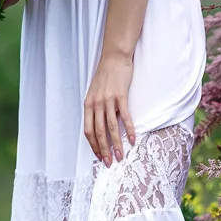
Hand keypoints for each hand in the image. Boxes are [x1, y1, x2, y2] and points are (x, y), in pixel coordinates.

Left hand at [83, 51, 135, 166]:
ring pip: (111, 127)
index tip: (99, 156)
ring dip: (116, 144)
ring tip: (120, 156)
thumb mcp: (94, 93)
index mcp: (88, 105)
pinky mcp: (121, 96)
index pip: (87, 131)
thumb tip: (100, 126)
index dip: (93, 146)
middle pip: (99, 132)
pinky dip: (129, 129)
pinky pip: (125, 116)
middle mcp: (96, 104)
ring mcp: (108, 100)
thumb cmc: (105, 75)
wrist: (114, 58)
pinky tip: (133, 138)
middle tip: (109, 163)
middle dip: (104, 150)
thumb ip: (95, 108)